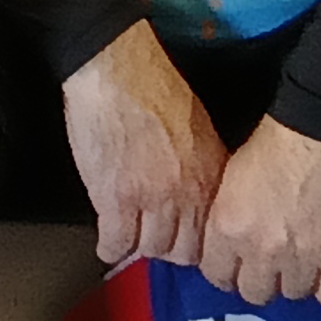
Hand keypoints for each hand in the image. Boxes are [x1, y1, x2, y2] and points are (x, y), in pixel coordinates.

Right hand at [63, 25, 226, 270]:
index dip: (196, 241)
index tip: (183, 239)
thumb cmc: (154, 86)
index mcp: (210, 178)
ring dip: (138, 246)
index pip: (213, 234)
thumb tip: (199, 195)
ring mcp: (150, 200)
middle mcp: (186, 195)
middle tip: (153, 241)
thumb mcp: (200, 130)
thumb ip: (204, 169)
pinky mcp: (114, 199)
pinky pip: (115, 243)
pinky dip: (110, 247)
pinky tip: (108, 243)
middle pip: (184, 251)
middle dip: (169, 249)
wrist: (116, 69)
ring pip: (150, 250)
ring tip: (128, 239)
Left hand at [201, 119, 320, 307]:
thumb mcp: (229, 180)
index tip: (237, 265)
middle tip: (271, 264)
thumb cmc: (274, 144)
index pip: (216, 276)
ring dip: (297, 281)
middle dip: (261, 279)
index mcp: (228, 228)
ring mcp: (305, 258)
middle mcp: (262, 250)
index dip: (228, 271)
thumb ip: (226, 220)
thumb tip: (226, 246)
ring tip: (303, 263)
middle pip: (254, 292)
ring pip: (294, 295)